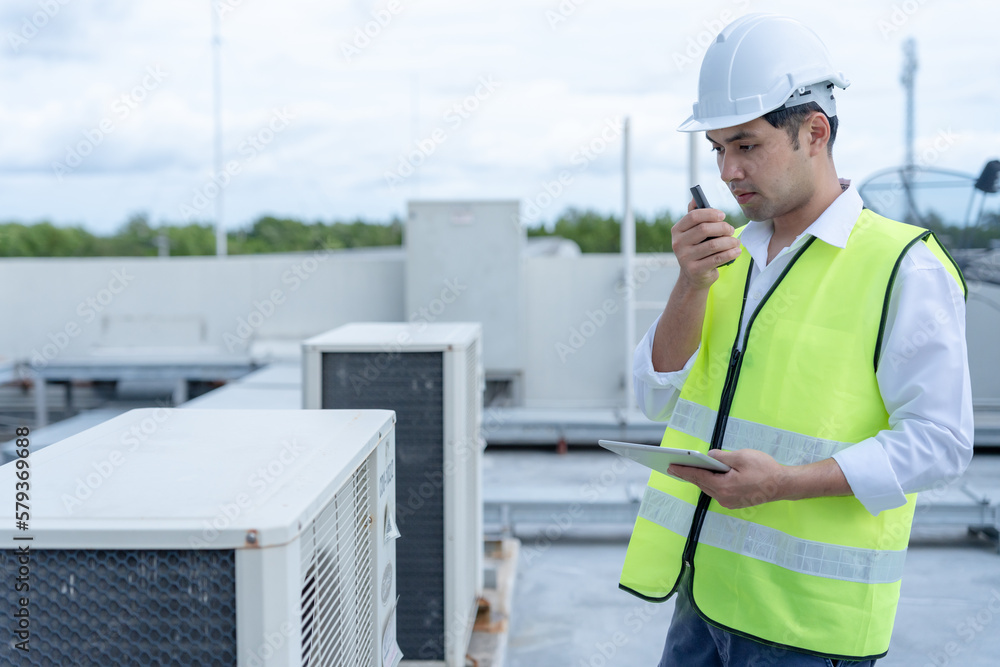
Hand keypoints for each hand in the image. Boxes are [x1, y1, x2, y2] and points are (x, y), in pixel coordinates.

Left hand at [668, 449, 785, 508]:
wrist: (783, 485)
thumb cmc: (765, 469)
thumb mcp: (741, 456)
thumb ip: (721, 456)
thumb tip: (709, 456)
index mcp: (723, 486)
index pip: (698, 476)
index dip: (683, 470)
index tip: (670, 466)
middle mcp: (724, 497)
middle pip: (702, 483)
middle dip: (688, 474)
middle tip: (674, 466)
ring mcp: (729, 501)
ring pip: (709, 488)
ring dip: (699, 478)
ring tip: (687, 469)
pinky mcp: (735, 502)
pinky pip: (717, 491)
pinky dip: (710, 482)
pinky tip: (706, 475)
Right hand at [671, 198, 741, 290]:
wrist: (693, 276)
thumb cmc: (697, 249)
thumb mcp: (693, 233)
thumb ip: (694, 215)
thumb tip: (695, 197)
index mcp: (677, 231)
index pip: (693, 216)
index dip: (711, 213)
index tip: (723, 216)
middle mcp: (678, 244)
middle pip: (704, 229)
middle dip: (722, 227)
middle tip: (731, 230)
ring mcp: (685, 258)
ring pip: (713, 244)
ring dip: (729, 241)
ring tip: (736, 242)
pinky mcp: (695, 270)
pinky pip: (718, 259)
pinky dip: (730, 253)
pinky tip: (736, 251)